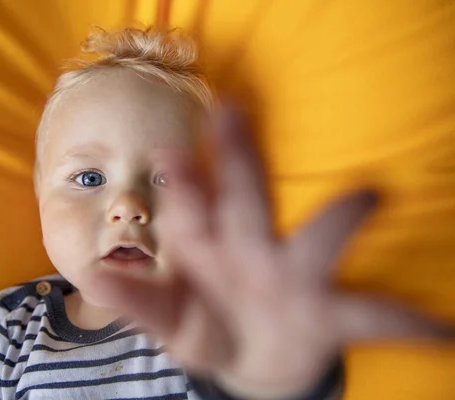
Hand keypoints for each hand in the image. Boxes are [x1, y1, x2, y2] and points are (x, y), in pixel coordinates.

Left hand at [81, 104, 452, 399]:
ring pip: (316, 243)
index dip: (180, 182)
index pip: (190, 205)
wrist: (243, 358)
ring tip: (369, 198)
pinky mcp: (327, 314)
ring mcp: (292, 277)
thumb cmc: (201, 322)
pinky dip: (408, 322)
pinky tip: (444, 330)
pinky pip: (372, 314)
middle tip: (234, 112)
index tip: (169, 156)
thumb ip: (133, 300)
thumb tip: (93, 278)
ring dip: (337, 220)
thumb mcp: (164, 316)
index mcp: (206, 243)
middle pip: (245, 199)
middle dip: (240, 159)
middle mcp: (250, 248)